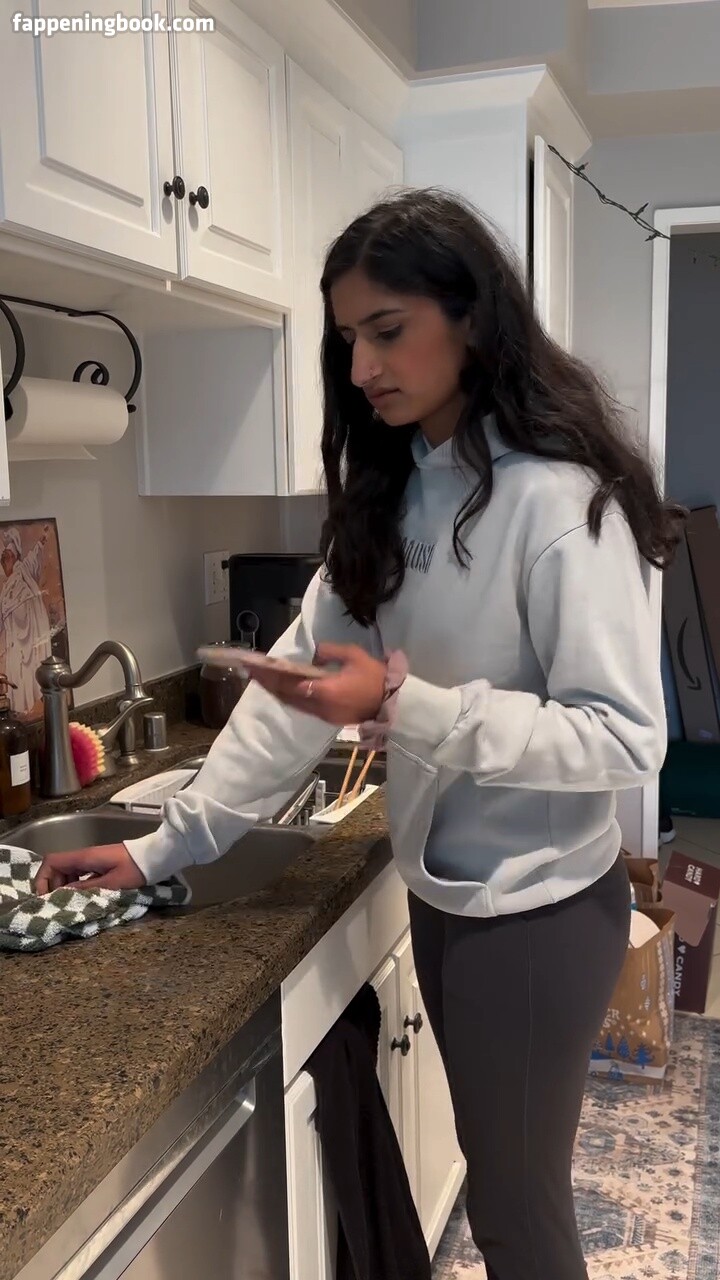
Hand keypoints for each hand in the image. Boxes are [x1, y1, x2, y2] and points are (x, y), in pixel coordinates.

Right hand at [33, 844, 145, 894]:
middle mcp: (84, 856)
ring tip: (67, 904)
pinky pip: (79, 874)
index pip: (51, 862)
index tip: (44, 897)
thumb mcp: (110, 884)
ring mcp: (91, 860)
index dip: (42, 878)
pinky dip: (74, 885)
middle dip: (52, 886)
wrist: (155, 858)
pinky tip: (80, 897)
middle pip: (56, 868)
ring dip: (63, 887)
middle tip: (56, 904)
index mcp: (84, 857)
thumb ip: (85, 889)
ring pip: (67, 872)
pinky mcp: (99, 866)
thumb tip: (61, 894)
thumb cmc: (134, 870)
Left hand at [249, 643, 385, 725]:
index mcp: (324, 690)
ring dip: (277, 691)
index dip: (269, 676)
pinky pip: (303, 707)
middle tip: (251, 671)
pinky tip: (283, 690)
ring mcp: (324, 715)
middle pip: (286, 696)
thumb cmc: (376, 677)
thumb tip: (313, 655)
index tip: (254, 667)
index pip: (289, 683)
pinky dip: (290, 697)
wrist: (394, 703)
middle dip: (268, 683)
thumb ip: (329, 651)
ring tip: (262, 679)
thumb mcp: (354, 655)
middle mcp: (319, 706)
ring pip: (293, 703)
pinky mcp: (329, 718)